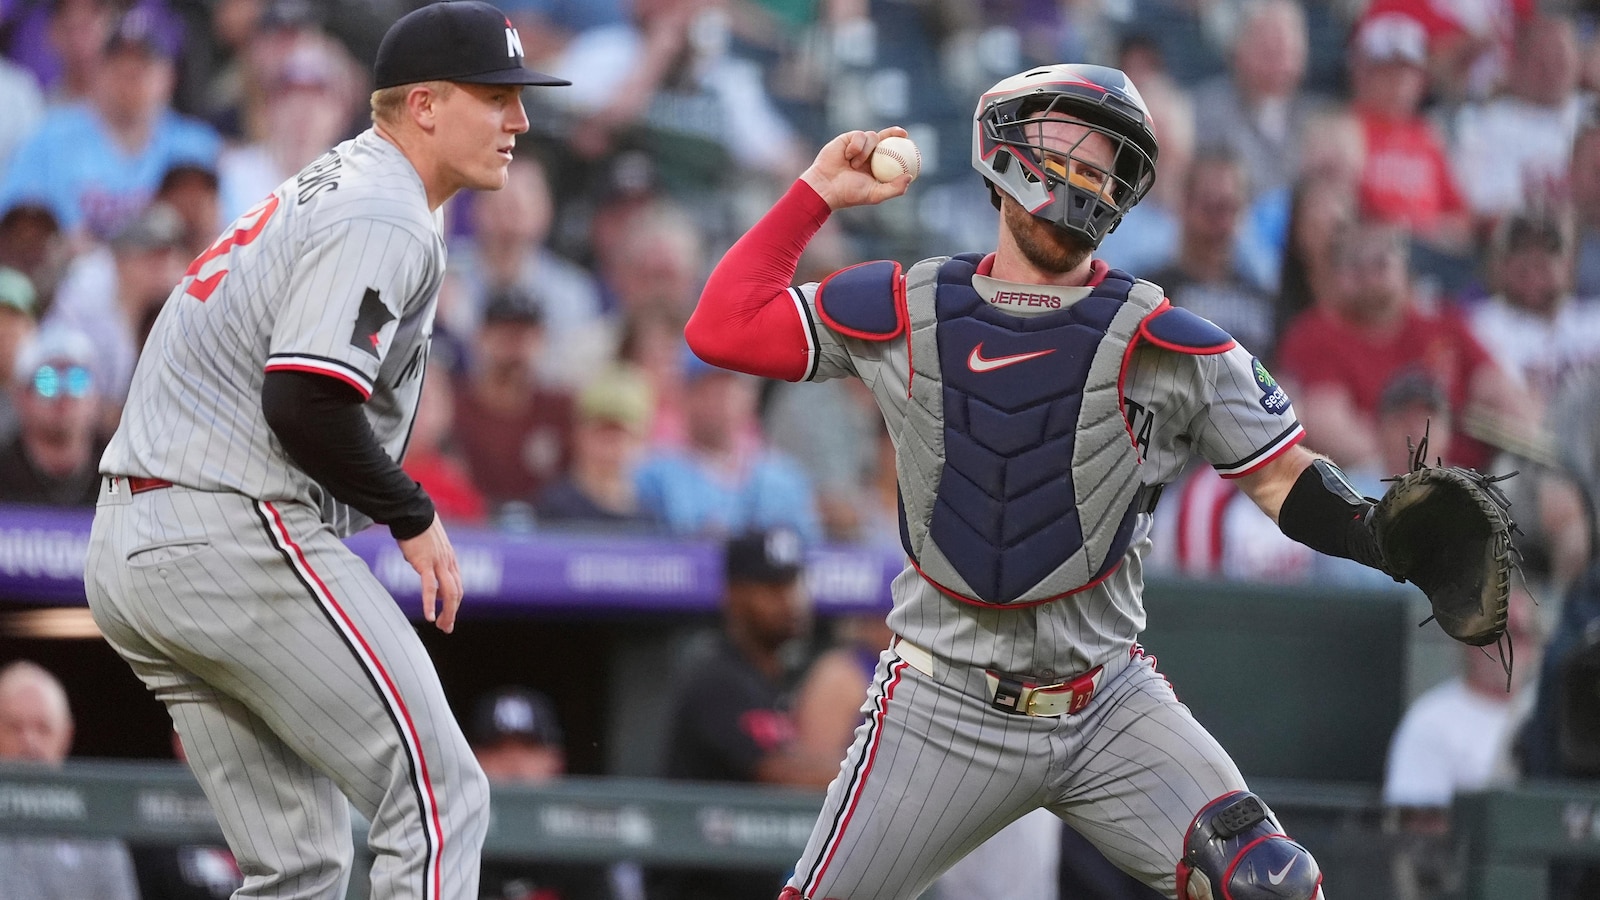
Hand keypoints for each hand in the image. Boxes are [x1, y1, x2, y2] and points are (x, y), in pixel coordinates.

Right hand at [396, 515, 462, 632]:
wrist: (413, 513)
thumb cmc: (418, 529)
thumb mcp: (431, 547)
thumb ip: (433, 562)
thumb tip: (427, 574)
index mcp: (450, 560)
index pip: (458, 586)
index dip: (454, 603)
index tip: (448, 615)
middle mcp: (448, 563)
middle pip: (456, 593)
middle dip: (452, 612)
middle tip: (446, 627)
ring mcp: (438, 564)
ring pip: (449, 593)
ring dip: (447, 612)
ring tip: (441, 625)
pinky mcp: (425, 564)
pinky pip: (430, 588)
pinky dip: (430, 604)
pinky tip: (429, 616)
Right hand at [799, 127, 912, 210]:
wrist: (825, 186)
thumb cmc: (849, 193)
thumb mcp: (874, 194)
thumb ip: (894, 188)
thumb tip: (910, 177)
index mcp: (876, 167)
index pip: (891, 153)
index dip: (901, 146)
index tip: (910, 143)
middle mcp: (867, 155)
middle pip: (884, 139)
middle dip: (894, 132)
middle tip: (902, 133)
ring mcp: (857, 146)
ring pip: (872, 137)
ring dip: (865, 151)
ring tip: (854, 165)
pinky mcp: (846, 139)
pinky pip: (858, 135)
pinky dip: (856, 146)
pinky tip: (847, 156)